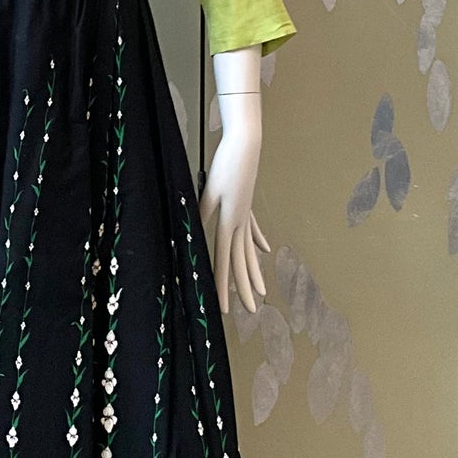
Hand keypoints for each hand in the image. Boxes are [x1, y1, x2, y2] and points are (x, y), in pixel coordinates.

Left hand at [199, 102, 270, 315]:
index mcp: (228, 222)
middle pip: (241, 261)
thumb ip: (202, 213)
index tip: (225, 307)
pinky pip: (253, 229)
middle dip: (244, 288)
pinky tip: (264, 251)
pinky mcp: (246, 204)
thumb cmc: (224, 165)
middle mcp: (240, 223)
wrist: (245, 145)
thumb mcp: (208, 191)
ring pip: (249, 250)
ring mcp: (246, 214)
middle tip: (250, 312)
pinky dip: (257, 241)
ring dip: (254, 271)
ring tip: (262, 292)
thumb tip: (194, 236)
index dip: (223, 286)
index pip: (223, 261)